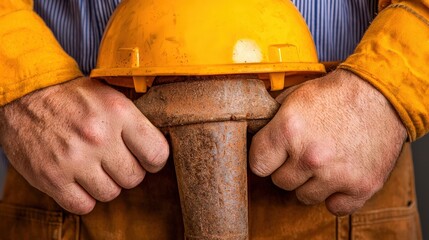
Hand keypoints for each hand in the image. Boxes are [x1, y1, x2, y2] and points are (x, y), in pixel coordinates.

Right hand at [0, 77, 168, 213]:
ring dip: (105, 185)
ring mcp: (74, 159)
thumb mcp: (111, 97)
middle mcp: (99, 137)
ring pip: (110, 194)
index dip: (154, 160)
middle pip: (134, 178)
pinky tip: (79, 180)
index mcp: (118, 113)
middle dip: (127, 172)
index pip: (157, 153)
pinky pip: (83, 205)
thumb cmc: (74, 97)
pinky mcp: (52, 177)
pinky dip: (84, 197)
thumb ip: (135, 122)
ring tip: (94, 168)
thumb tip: (158, 149)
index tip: (146, 159)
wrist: (27, 94)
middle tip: (114, 161)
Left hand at [249, 69, 406, 215]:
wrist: (381, 93)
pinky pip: (335, 207)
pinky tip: (338, 176)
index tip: (273, 155)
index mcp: (288, 131)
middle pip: (280, 182)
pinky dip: (335, 195)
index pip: (257, 164)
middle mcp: (310, 157)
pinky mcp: (361, 186)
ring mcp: (336, 175)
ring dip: (311, 182)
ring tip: (324, 161)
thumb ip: (271, 120)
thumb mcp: (295, 96)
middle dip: (288, 168)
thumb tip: (255, 135)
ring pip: (304, 196)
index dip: (264, 158)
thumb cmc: (336, 93)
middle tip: (304, 152)